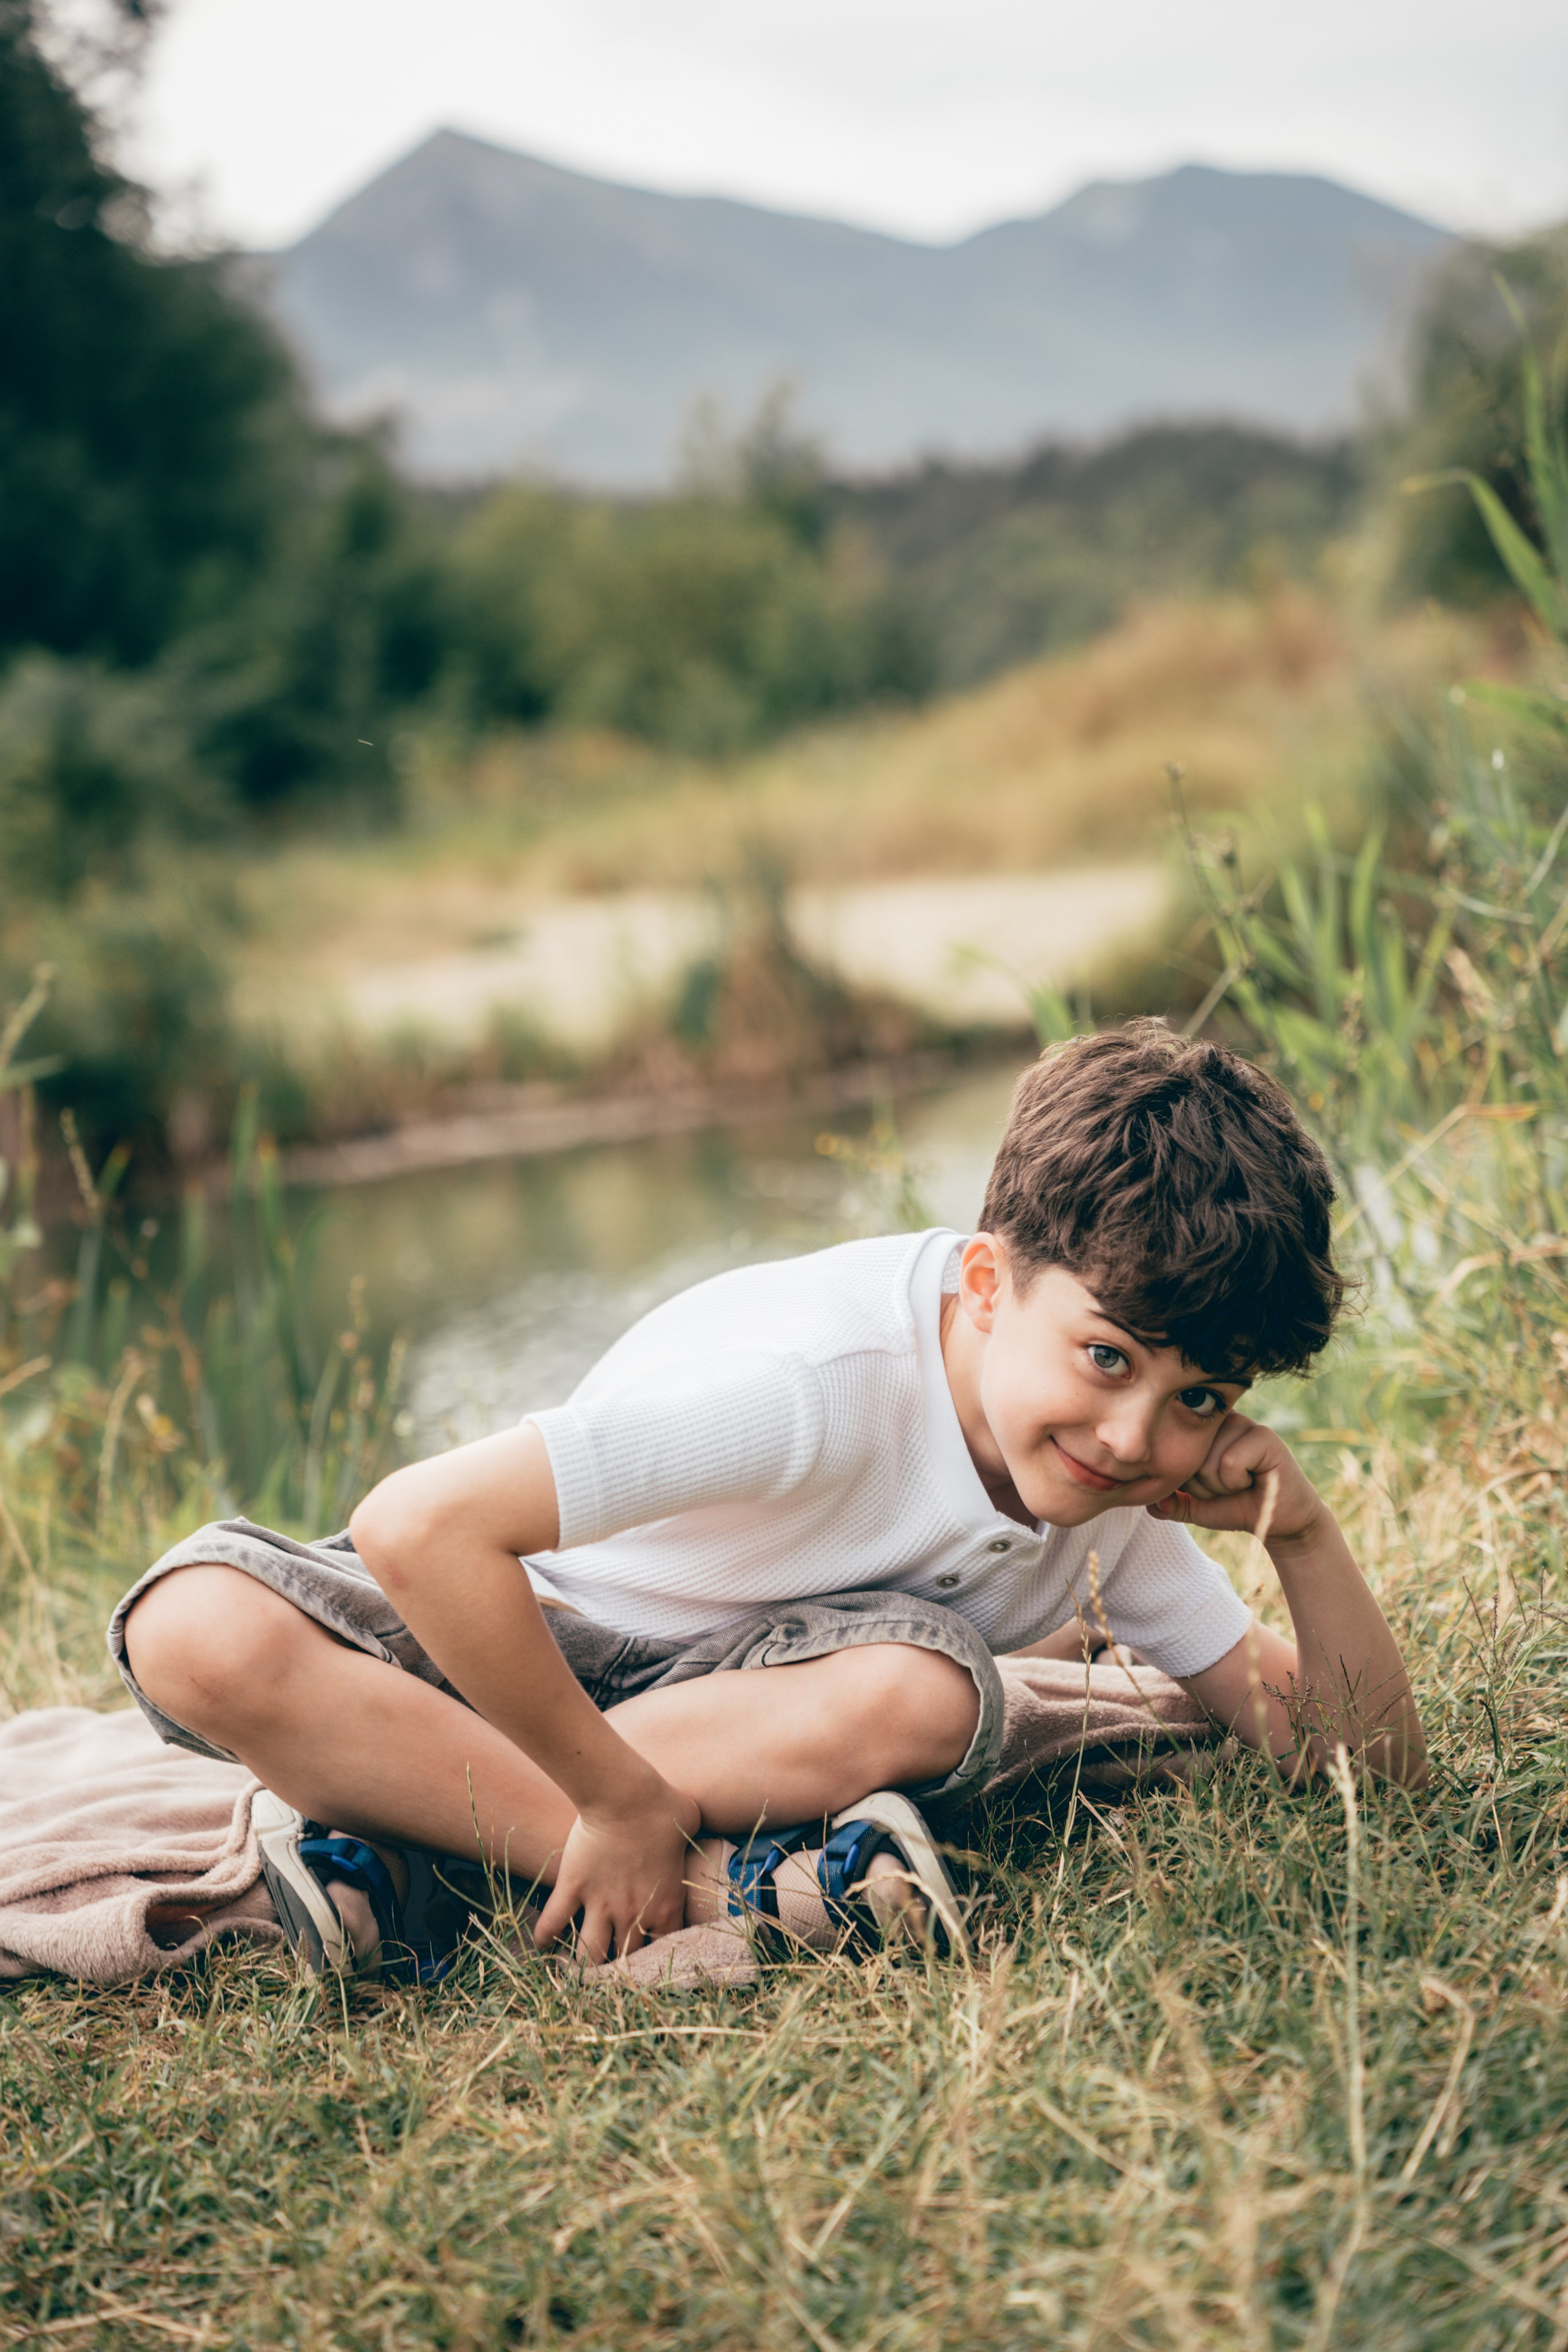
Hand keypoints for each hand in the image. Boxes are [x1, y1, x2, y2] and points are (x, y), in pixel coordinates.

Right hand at [532, 1776, 701, 1963]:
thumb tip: (693, 1824)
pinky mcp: (572, 1887)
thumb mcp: (690, 1826)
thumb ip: (691, 1838)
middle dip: (620, 1966)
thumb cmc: (664, 1806)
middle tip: (612, 1966)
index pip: (664, 1948)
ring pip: (589, 1954)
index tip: (650, 1952)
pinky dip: (545, 1936)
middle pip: (626, 1959)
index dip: (657, 1954)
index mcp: (666, 1906)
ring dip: (583, 1963)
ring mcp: (600, 1904)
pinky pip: (553, 1921)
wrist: (626, 1795)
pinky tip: (541, 1944)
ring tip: (577, 1969)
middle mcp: (633, 1914)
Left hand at [1146, 1411, 1322, 1545]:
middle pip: (1188, 1455)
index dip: (1187, 1480)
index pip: (1172, 1449)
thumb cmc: (1238, 1506)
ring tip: (1243, 1483)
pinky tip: (1256, 1480)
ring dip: (1221, 1485)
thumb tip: (1147, 1500)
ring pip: (1207, 1460)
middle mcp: (1222, 1420)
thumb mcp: (1197, 1506)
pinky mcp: (1264, 1436)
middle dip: (1203, 1485)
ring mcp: (1244, 1424)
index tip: (1211, 1485)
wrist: (1279, 1523)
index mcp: (1204, 1429)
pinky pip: (1229, 1462)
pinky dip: (1237, 1482)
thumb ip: (1170, 1502)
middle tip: (1229, 1486)